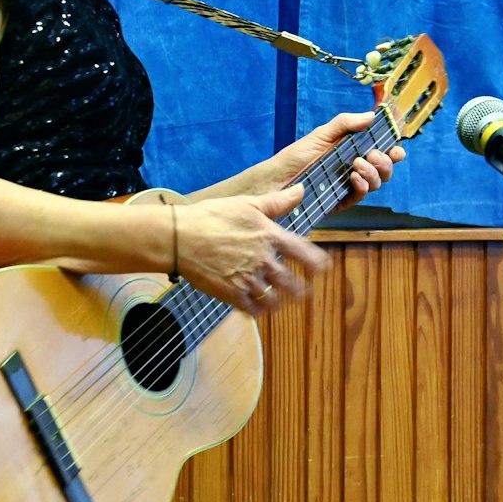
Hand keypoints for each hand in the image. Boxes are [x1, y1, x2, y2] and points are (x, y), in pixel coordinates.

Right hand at [170, 186, 330, 313]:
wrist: (179, 238)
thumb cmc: (212, 216)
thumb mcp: (247, 203)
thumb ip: (278, 201)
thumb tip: (301, 190)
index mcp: (270, 236)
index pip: (304, 253)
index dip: (317, 263)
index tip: (324, 268)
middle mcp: (263, 260)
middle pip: (291, 282)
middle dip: (301, 290)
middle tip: (305, 293)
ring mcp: (248, 279)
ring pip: (274, 299)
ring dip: (281, 302)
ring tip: (283, 303)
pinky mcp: (231, 294)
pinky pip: (253, 310)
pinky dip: (259, 311)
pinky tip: (260, 309)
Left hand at [253, 112, 404, 209]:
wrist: (275, 180)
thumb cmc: (296, 157)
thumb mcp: (321, 135)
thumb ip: (345, 124)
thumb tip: (372, 115)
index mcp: (353, 151)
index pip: (382, 151)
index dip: (393, 151)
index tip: (396, 148)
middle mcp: (355, 169)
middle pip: (384, 169)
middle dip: (384, 162)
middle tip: (372, 155)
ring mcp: (349, 187)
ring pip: (376, 183)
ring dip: (373, 173)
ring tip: (356, 166)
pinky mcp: (341, 202)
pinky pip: (361, 196)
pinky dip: (362, 186)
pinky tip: (354, 179)